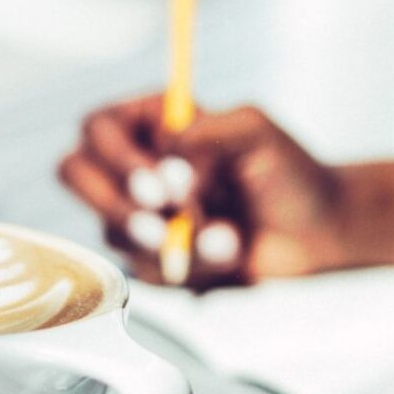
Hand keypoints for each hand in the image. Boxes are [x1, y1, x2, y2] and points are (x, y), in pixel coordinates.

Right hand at [58, 94, 349, 286]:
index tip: (159, 183)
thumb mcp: (254, 130)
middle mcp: (135, 166)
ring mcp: (140, 216)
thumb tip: (168, 158)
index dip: (117, 158)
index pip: (97, 129)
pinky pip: (146, 270)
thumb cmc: (289, 171)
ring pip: (111, 230)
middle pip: (75, 174)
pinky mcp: (155, 260)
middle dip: (115, 204)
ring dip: (171, 240)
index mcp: (151, 123)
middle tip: (160, 224)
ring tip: (227, 236)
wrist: (318, 231)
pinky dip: (192, 267)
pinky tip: (229, 253)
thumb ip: (206, 133)